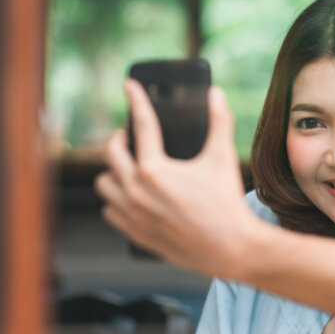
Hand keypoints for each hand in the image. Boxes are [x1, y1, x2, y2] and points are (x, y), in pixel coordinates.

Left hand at [94, 79, 255, 278]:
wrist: (230, 247)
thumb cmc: (226, 203)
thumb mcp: (222, 158)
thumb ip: (219, 122)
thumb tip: (217, 94)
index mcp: (154, 169)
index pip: (141, 125)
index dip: (136, 100)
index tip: (129, 86)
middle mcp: (136, 191)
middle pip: (111, 153)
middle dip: (119, 138)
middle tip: (130, 136)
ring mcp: (132, 214)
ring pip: (104, 183)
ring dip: (114, 171)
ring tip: (129, 167)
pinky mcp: (135, 233)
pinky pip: (110, 211)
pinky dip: (117, 200)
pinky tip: (132, 196)